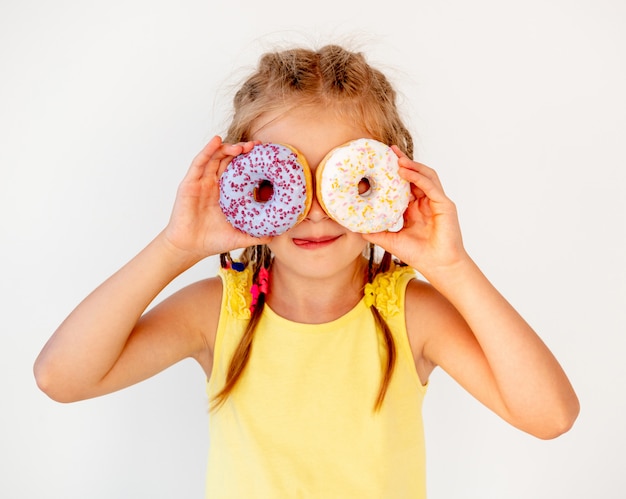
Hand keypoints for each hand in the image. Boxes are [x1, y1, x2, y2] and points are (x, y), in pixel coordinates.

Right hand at [162, 136, 269, 259]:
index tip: (265, 155)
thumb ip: (258, 235)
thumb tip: (277, 234)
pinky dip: (208, 150)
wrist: (189, 248)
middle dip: (242, 151)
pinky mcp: (190, 183)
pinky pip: (199, 162)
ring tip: (241, 146)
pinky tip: (217, 141)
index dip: (251, 162)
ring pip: (216, 157)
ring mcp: (202, 182)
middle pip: (229, 160)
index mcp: (227, 193)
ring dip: (228, 148)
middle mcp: (215, 184)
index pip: (240, 171)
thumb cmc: (212, 241)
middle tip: (256, 147)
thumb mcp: (240, 236)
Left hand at [363, 146, 467, 278]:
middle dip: (403, 161)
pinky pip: (430, 185)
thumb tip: (356, 228)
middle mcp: (426, 202)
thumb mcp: (391, 241)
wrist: (438, 267)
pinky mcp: (445, 204)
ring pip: (425, 176)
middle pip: (416, 175)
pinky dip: (418, 176)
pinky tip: (405, 170)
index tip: (382, 162)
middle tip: (390, 150)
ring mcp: (437, 202)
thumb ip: (376, 233)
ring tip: (397, 158)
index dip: (395, 172)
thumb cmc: (419, 255)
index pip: (405, 185)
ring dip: (412, 165)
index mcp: (415, 209)